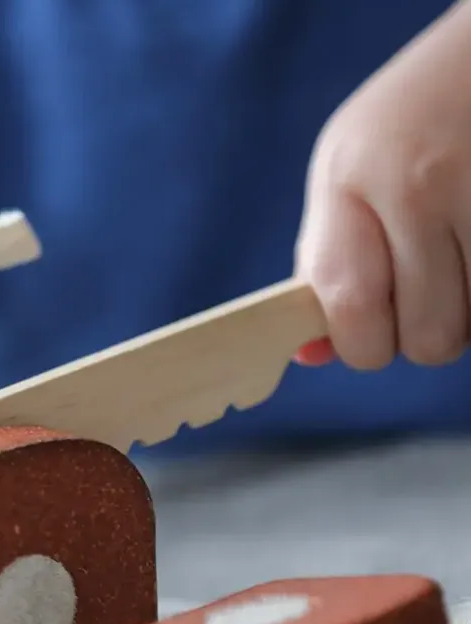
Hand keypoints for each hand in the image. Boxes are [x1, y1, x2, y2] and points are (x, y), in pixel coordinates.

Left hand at [294, 2, 470, 369]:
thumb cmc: (404, 126)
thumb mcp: (344, 175)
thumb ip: (324, 262)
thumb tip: (308, 356)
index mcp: (350, 179)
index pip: (350, 304)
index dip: (361, 344)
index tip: (366, 337)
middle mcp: (417, 183)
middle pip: (426, 337)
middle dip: (421, 335)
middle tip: (421, 294)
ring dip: (463, 315)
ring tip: (454, 258)